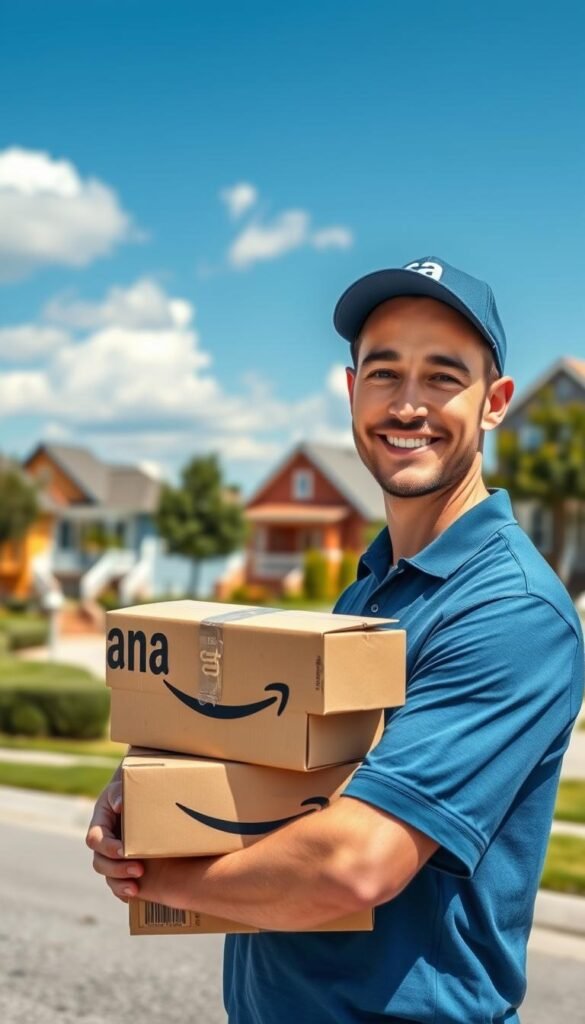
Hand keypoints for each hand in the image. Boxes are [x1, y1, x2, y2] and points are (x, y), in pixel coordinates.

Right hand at [86, 776, 143, 902]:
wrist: (145, 798)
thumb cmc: (132, 790)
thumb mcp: (123, 787)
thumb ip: (120, 793)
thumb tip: (119, 804)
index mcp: (100, 824)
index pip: (95, 840)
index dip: (108, 847)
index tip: (124, 850)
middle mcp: (103, 843)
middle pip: (99, 862)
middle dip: (117, 869)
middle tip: (139, 869)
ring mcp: (112, 857)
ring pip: (108, 876)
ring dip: (120, 883)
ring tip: (136, 888)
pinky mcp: (123, 867)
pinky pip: (118, 885)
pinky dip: (124, 892)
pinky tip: (136, 895)